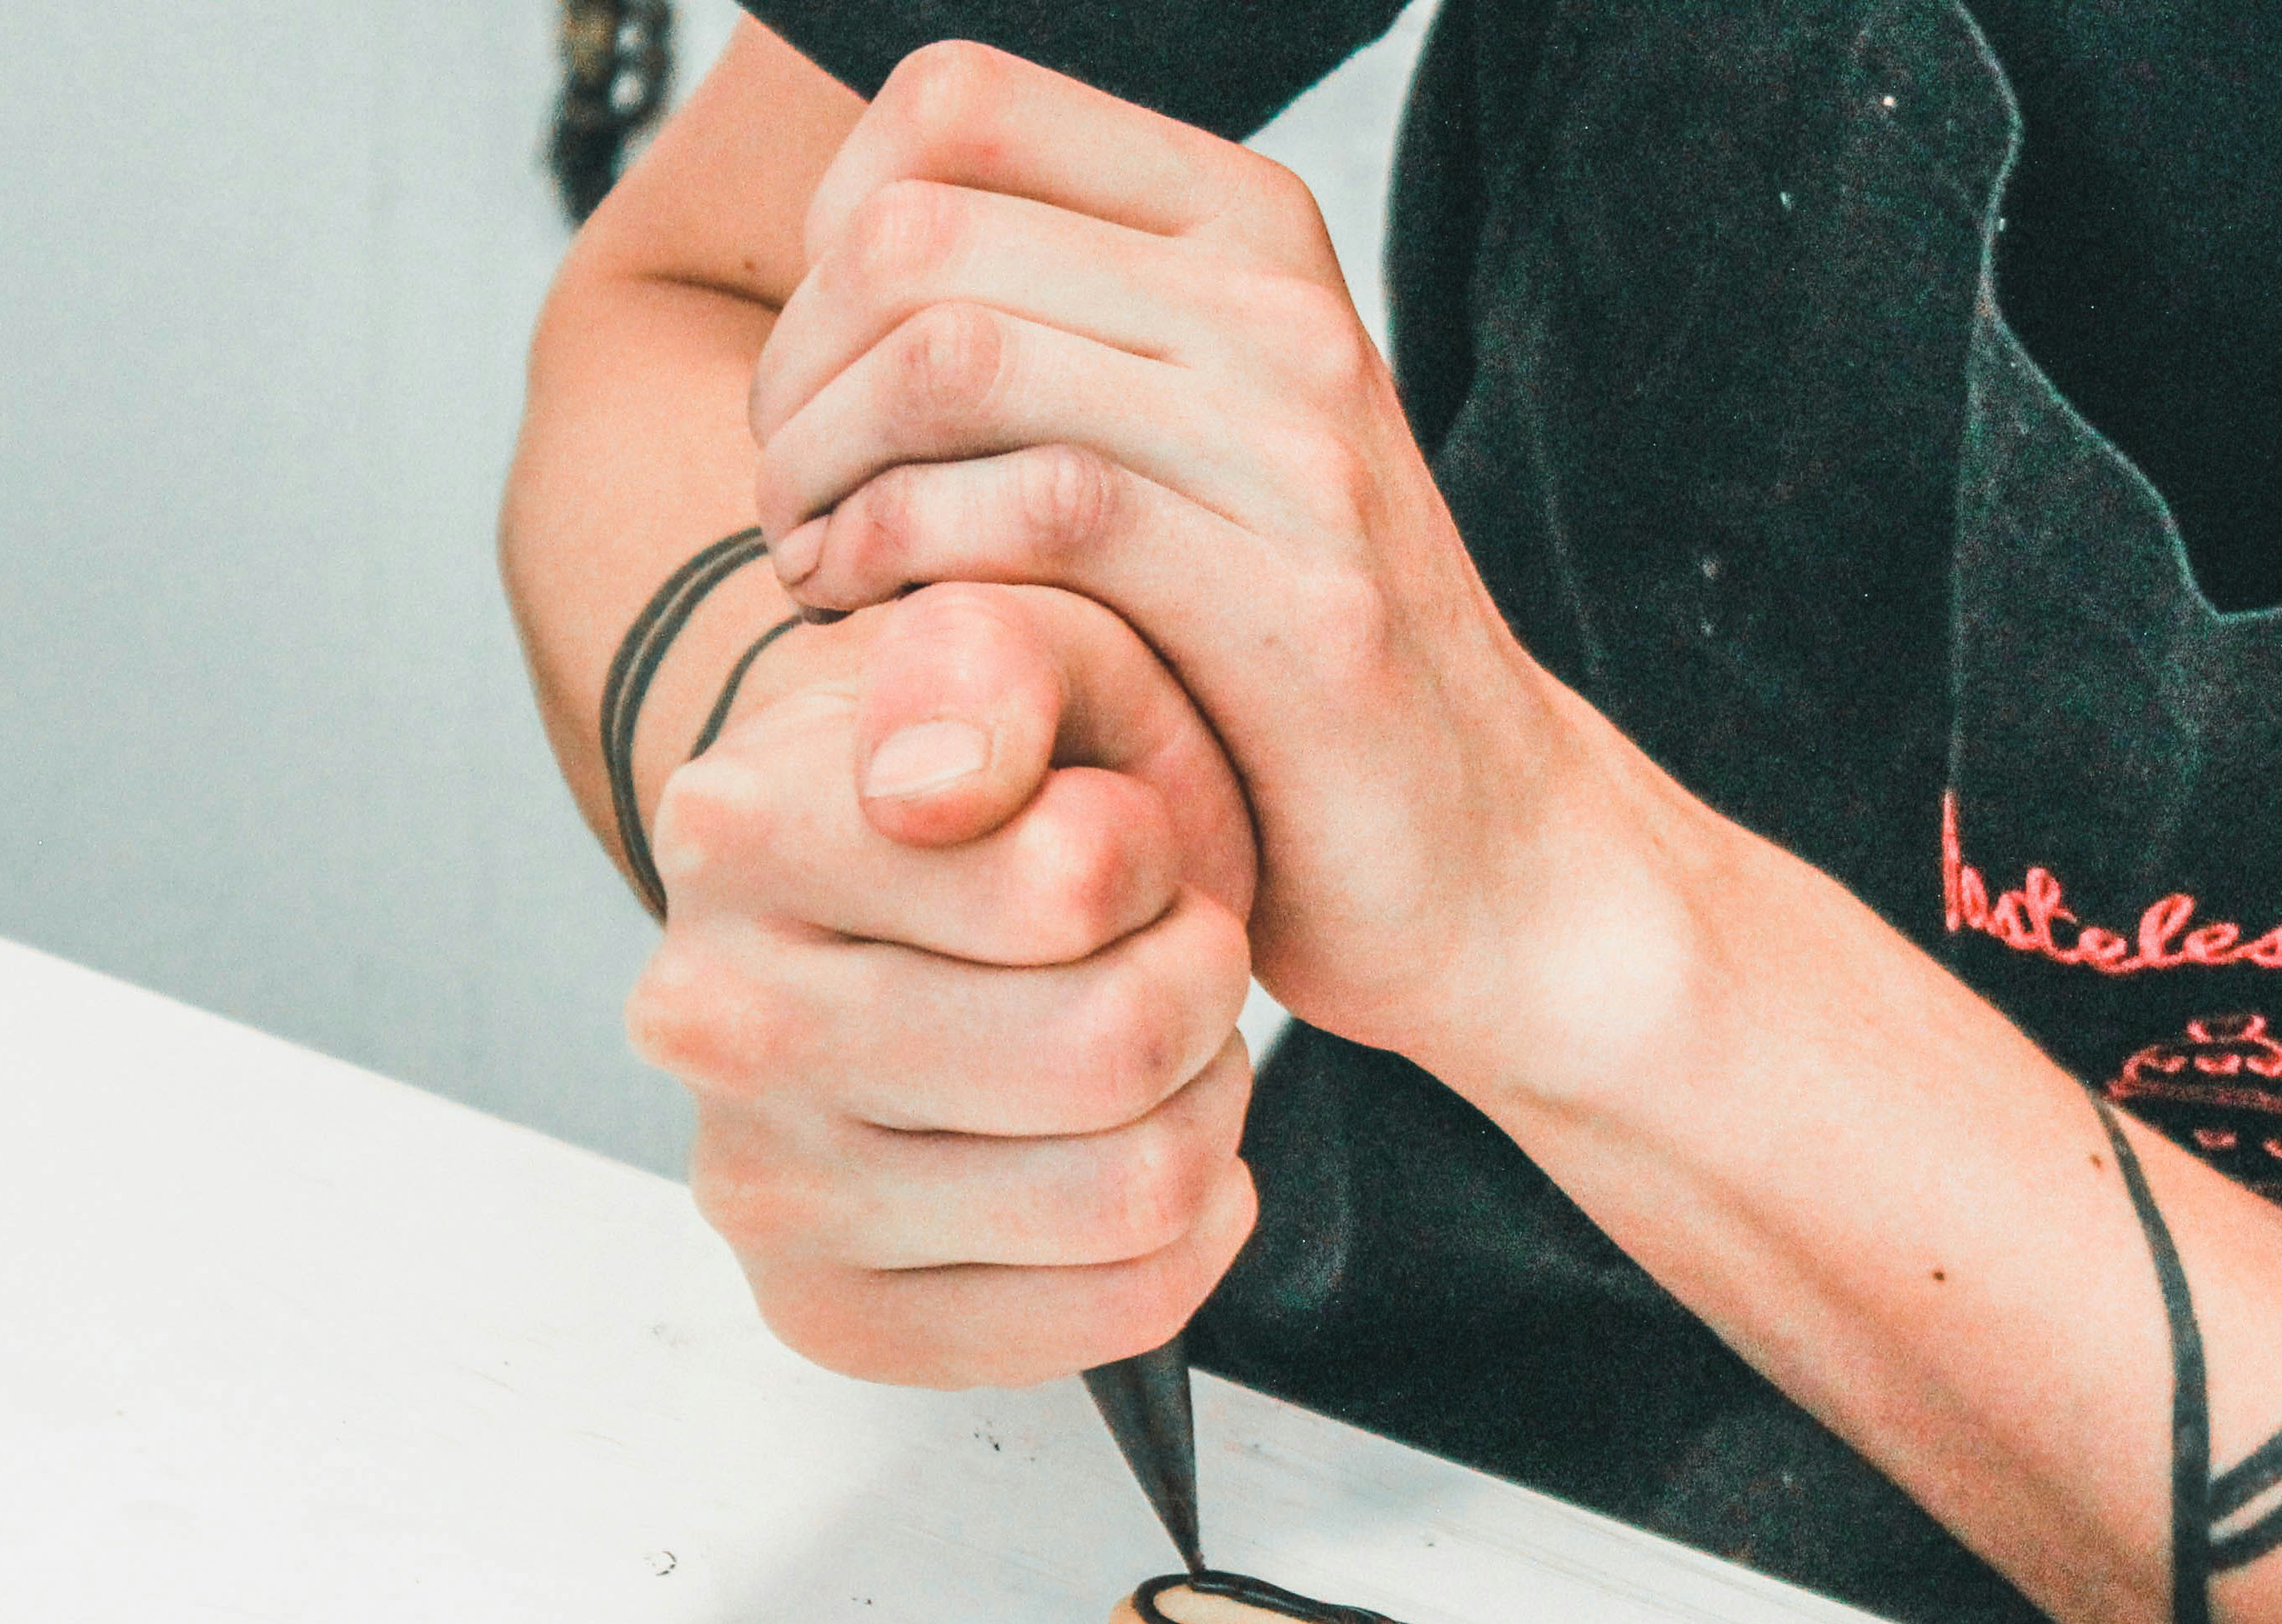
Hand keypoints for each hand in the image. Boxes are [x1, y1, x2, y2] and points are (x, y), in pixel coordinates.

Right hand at [627, 580, 1259, 1385]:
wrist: (898, 911)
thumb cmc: (993, 782)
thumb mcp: (1022, 649)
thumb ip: (996, 661)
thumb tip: (929, 785)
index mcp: (741, 830)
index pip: (1075, 882)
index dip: (1149, 855)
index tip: (1107, 837)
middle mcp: (714, 1022)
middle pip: (1112, 1052)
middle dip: (1194, 986)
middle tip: (1158, 950)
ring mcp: (764, 1191)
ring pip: (1133, 1191)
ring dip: (1200, 1106)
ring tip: (1147, 1043)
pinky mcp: (832, 1318)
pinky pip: (1117, 1312)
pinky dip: (1184, 1228)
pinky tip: (1130, 1146)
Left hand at [745, 44, 1647, 1078]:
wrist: (1491, 858)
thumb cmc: (1289, 671)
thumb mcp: (1194, 444)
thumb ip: (1062, 334)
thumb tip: (847, 269)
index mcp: (1246, 231)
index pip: (954, 107)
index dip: (828, 233)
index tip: (823, 379)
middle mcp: (1279, 308)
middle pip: (917, 237)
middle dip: (796, 378)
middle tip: (790, 502)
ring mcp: (1299, 449)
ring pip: (956, 358)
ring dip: (823, 473)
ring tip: (816, 566)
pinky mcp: (1294, 606)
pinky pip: (1036, 510)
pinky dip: (901, 560)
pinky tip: (873, 620)